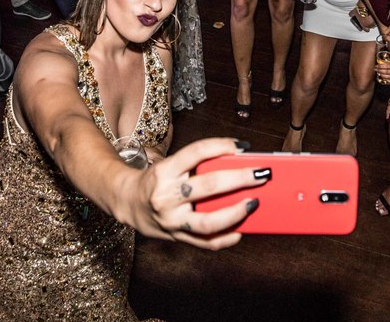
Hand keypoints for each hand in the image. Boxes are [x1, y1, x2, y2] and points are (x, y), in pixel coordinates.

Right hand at [118, 137, 267, 249]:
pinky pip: (205, 242)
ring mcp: (171, 220)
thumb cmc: (156, 180)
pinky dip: (226, 238)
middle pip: (209, 186)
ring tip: (253, 203)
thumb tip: (237, 163)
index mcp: (165, 171)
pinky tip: (241, 231)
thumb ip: (196, 165)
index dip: (221, 146)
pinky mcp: (175, 237)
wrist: (126, 201)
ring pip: (208, 221)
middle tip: (262, 174)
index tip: (244, 146)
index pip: (196, 152)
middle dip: (240, 179)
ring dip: (236, 213)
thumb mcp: (170, 165)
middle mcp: (166, 196)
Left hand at [375, 56, 389, 85]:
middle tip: (375, 70)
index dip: (380, 67)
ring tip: (379, 74)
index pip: (387, 66)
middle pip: (387, 72)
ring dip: (383, 76)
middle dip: (380, 71)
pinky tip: (384, 78)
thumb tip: (382, 62)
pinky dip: (388, 81)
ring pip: (389, 78)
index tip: (376, 66)